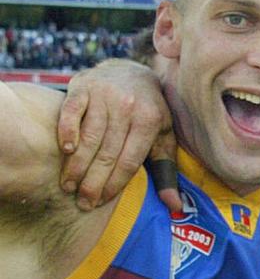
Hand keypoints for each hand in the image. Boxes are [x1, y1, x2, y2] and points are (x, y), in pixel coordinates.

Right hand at [58, 59, 180, 210]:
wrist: (130, 72)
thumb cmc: (149, 112)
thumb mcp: (163, 136)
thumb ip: (167, 170)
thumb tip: (175, 206)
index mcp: (151, 120)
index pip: (130, 161)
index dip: (114, 184)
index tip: (100, 202)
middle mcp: (129, 106)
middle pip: (108, 152)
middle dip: (93, 182)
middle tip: (82, 202)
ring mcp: (105, 94)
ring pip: (89, 137)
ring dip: (76, 165)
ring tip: (68, 186)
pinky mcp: (83, 86)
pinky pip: (72, 111)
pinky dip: (67, 131)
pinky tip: (65, 150)